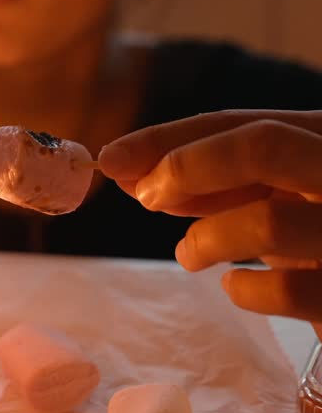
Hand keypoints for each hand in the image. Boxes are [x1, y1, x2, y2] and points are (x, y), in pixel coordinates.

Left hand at [98, 111, 321, 330]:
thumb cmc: (319, 235)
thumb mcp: (278, 195)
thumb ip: (220, 183)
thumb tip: (138, 175)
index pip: (245, 122)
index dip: (170, 138)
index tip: (112, 158)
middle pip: (262, 142)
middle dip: (188, 164)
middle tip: (147, 195)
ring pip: (267, 219)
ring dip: (208, 239)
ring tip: (190, 255)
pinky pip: (288, 289)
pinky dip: (246, 290)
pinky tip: (237, 288)